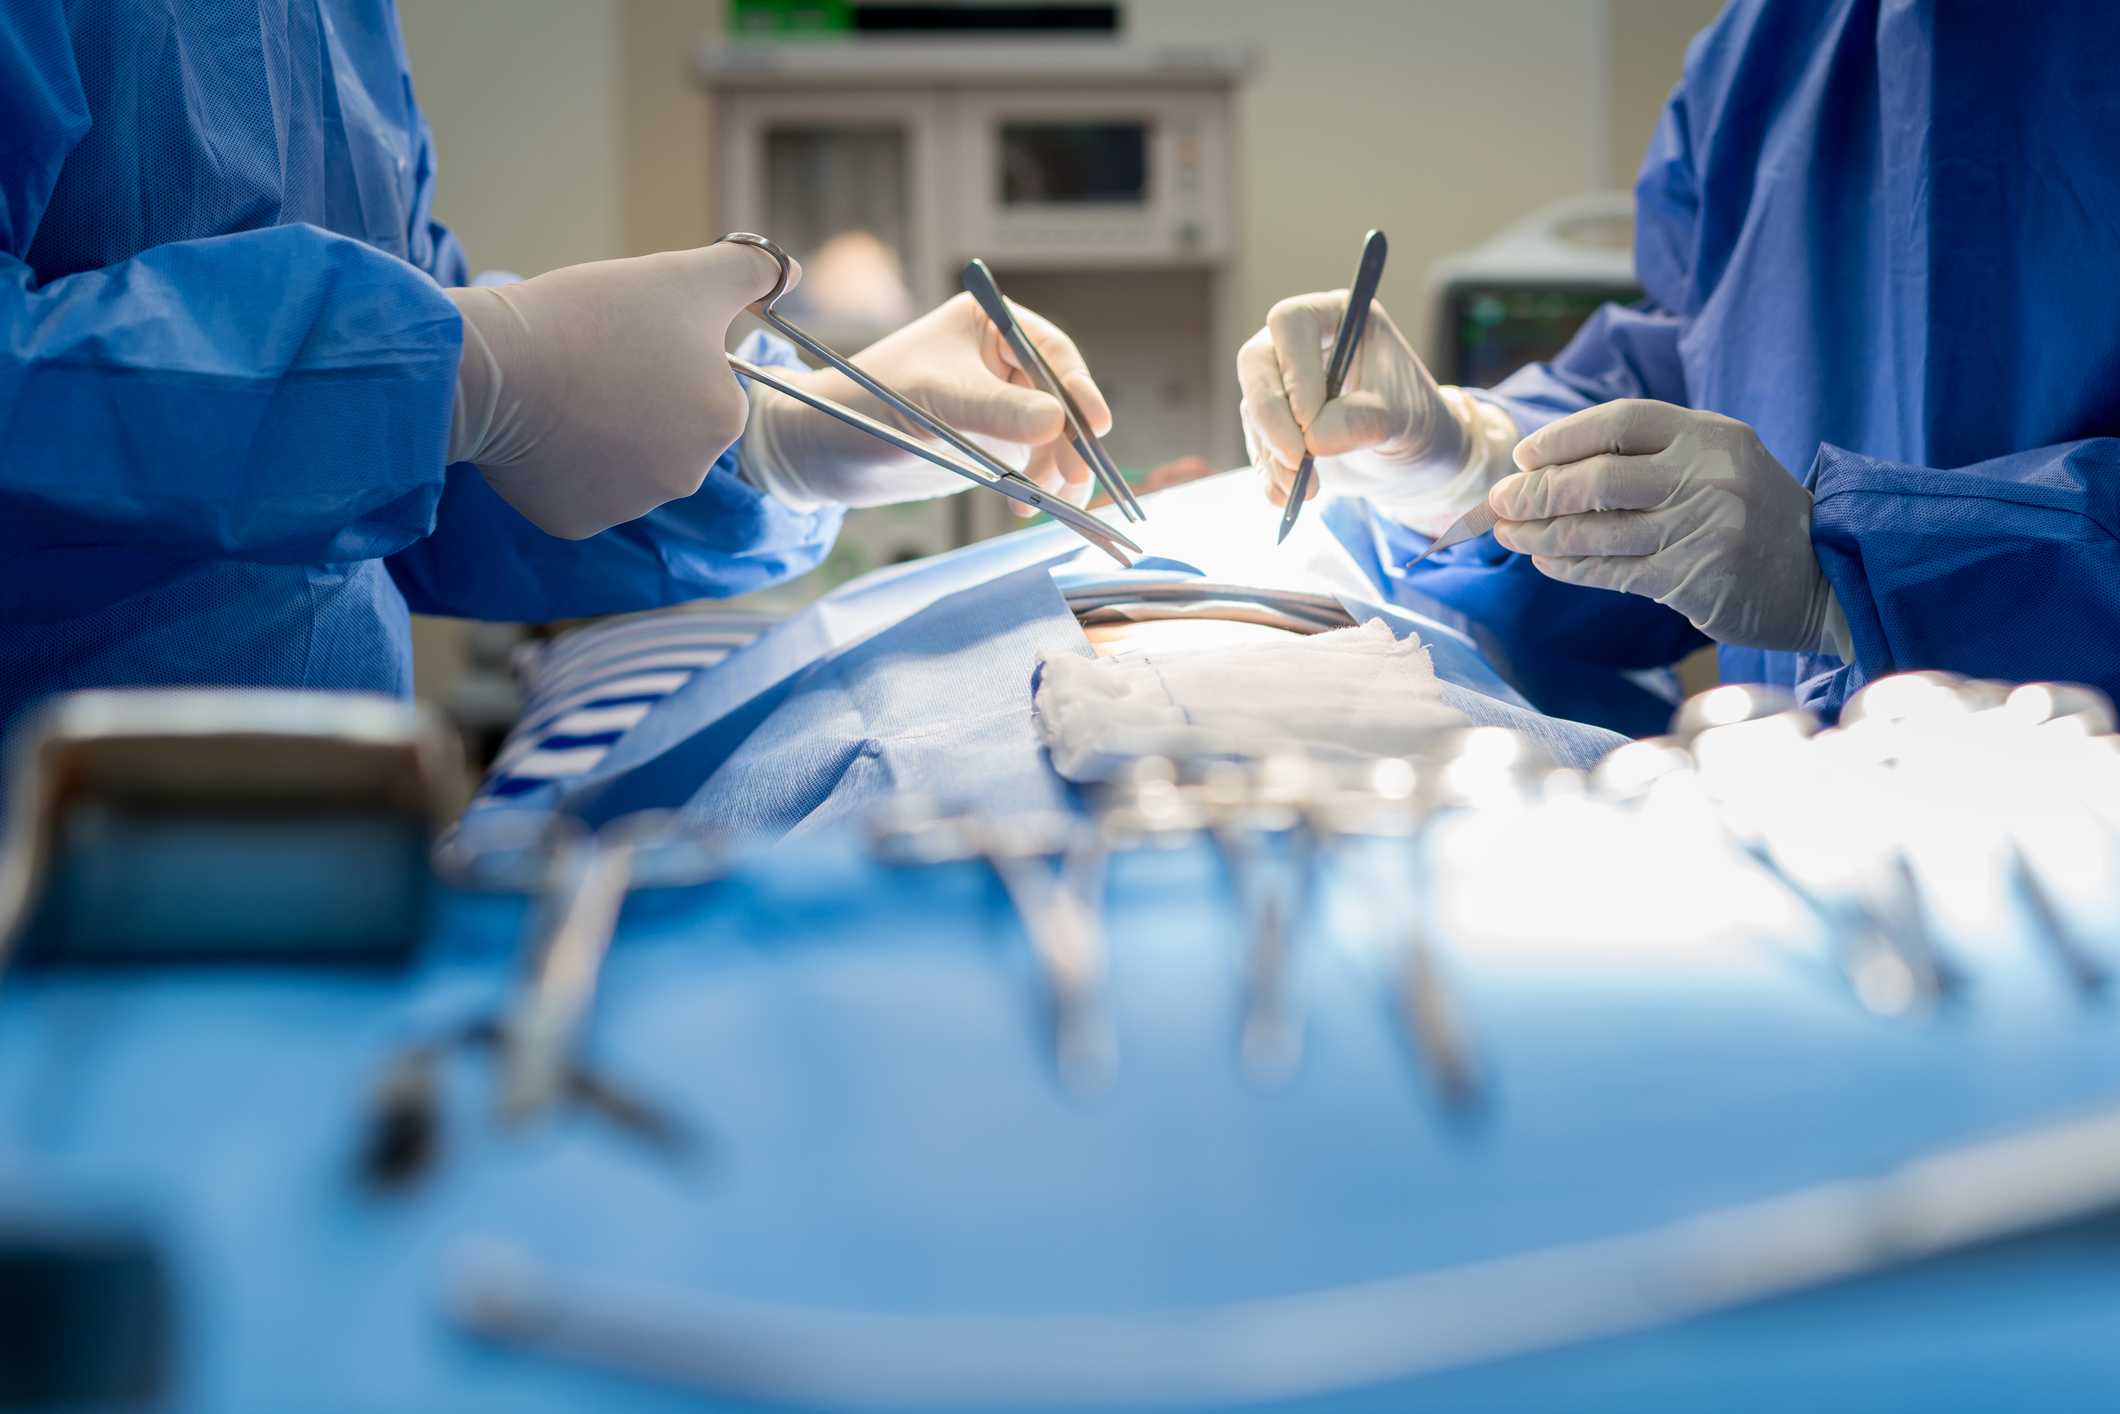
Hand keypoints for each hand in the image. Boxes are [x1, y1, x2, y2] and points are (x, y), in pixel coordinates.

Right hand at [446, 242, 786, 538]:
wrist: (491, 369)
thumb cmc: (592, 318)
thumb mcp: (683, 276)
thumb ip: (749, 270)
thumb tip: (791, 272)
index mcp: (721, 420)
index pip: (702, 383)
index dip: (664, 353)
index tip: (625, 337)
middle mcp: (686, 477)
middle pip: (666, 426)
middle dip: (637, 397)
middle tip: (591, 362)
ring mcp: (630, 507)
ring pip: (623, 459)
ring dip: (600, 430)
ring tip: (562, 391)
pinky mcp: (578, 522)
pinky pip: (578, 488)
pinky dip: (561, 462)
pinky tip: (540, 428)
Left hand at [740, 293, 1110, 511]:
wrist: (825, 451)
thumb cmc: (867, 404)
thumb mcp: (935, 402)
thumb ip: (996, 411)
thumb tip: (1058, 421)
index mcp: (988, 326)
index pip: (1052, 353)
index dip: (1078, 389)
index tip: (1096, 425)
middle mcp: (1001, 362)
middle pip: (1062, 399)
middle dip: (1073, 441)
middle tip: (1075, 477)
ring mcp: (1001, 406)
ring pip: (1055, 438)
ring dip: (1060, 472)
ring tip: (1051, 501)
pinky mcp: (993, 445)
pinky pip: (1035, 465)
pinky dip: (1040, 488)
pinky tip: (1026, 508)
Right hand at [1237, 290, 1514, 530]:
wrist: (1414, 458)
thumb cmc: (1416, 421)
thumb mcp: (1402, 418)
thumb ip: (1361, 421)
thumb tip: (1312, 440)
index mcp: (1336, 317)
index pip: (1291, 324)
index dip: (1293, 370)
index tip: (1308, 419)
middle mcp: (1301, 345)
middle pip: (1256, 363)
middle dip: (1270, 417)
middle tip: (1296, 460)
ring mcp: (1282, 386)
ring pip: (1253, 409)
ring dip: (1274, 454)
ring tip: (1307, 490)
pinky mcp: (1274, 425)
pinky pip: (1256, 445)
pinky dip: (1269, 474)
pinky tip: (1289, 498)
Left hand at [1491, 399, 1835, 652]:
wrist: (1825, 576)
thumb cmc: (1754, 516)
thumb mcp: (1719, 463)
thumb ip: (1652, 458)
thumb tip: (1553, 467)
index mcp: (1710, 434)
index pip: (1620, 420)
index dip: (1563, 437)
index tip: (1524, 456)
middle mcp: (1707, 474)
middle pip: (1597, 479)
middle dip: (1536, 492)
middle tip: (1499, 503)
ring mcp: (1702, 527)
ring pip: (1597, 530)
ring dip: (1540, 534)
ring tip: (1508, 535)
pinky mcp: (1692, 577)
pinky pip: (1612, 571)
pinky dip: (1570, 567)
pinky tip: (1546, 562)